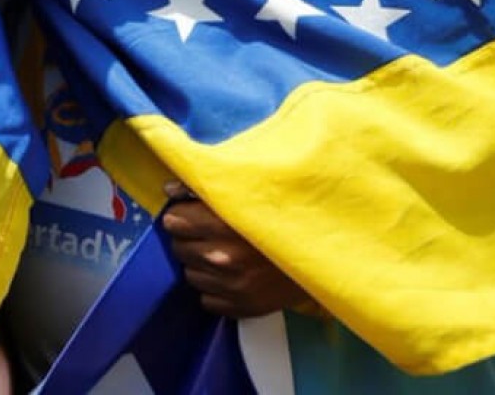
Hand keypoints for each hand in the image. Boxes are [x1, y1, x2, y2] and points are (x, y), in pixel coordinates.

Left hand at [159, 183, 309, 318]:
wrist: (326, 252)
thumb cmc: (286, 215)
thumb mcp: (249, 191)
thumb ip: (206, 188)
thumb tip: (168, 189)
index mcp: (224, 223)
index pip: (175, 220)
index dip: (181, 214)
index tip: (190, 213)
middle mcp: (223, 257)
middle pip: (179, 247)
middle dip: (189, 238)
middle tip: (209, 233)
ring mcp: (232, 286)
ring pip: (190, 274)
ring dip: (201, 263)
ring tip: (222, 253)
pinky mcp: (241, 307)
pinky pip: (206, 298)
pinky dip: (215, 287)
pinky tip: (232, 275)